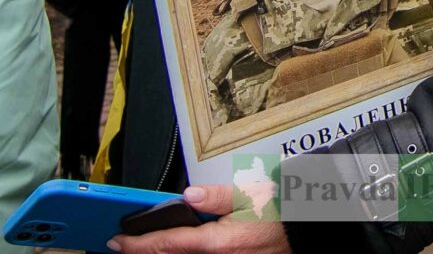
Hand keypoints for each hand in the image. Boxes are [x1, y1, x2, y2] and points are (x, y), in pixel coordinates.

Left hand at [108, 185, 291, 253]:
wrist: (303, 233)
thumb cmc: (280, 214)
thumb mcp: (250, 195)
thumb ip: (217, 196)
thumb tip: (189, 195)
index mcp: (216, 243)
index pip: (167, 245)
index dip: (138, 244)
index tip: (118, 240)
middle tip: (122, 246)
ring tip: (145, 248)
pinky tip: (175, 251)